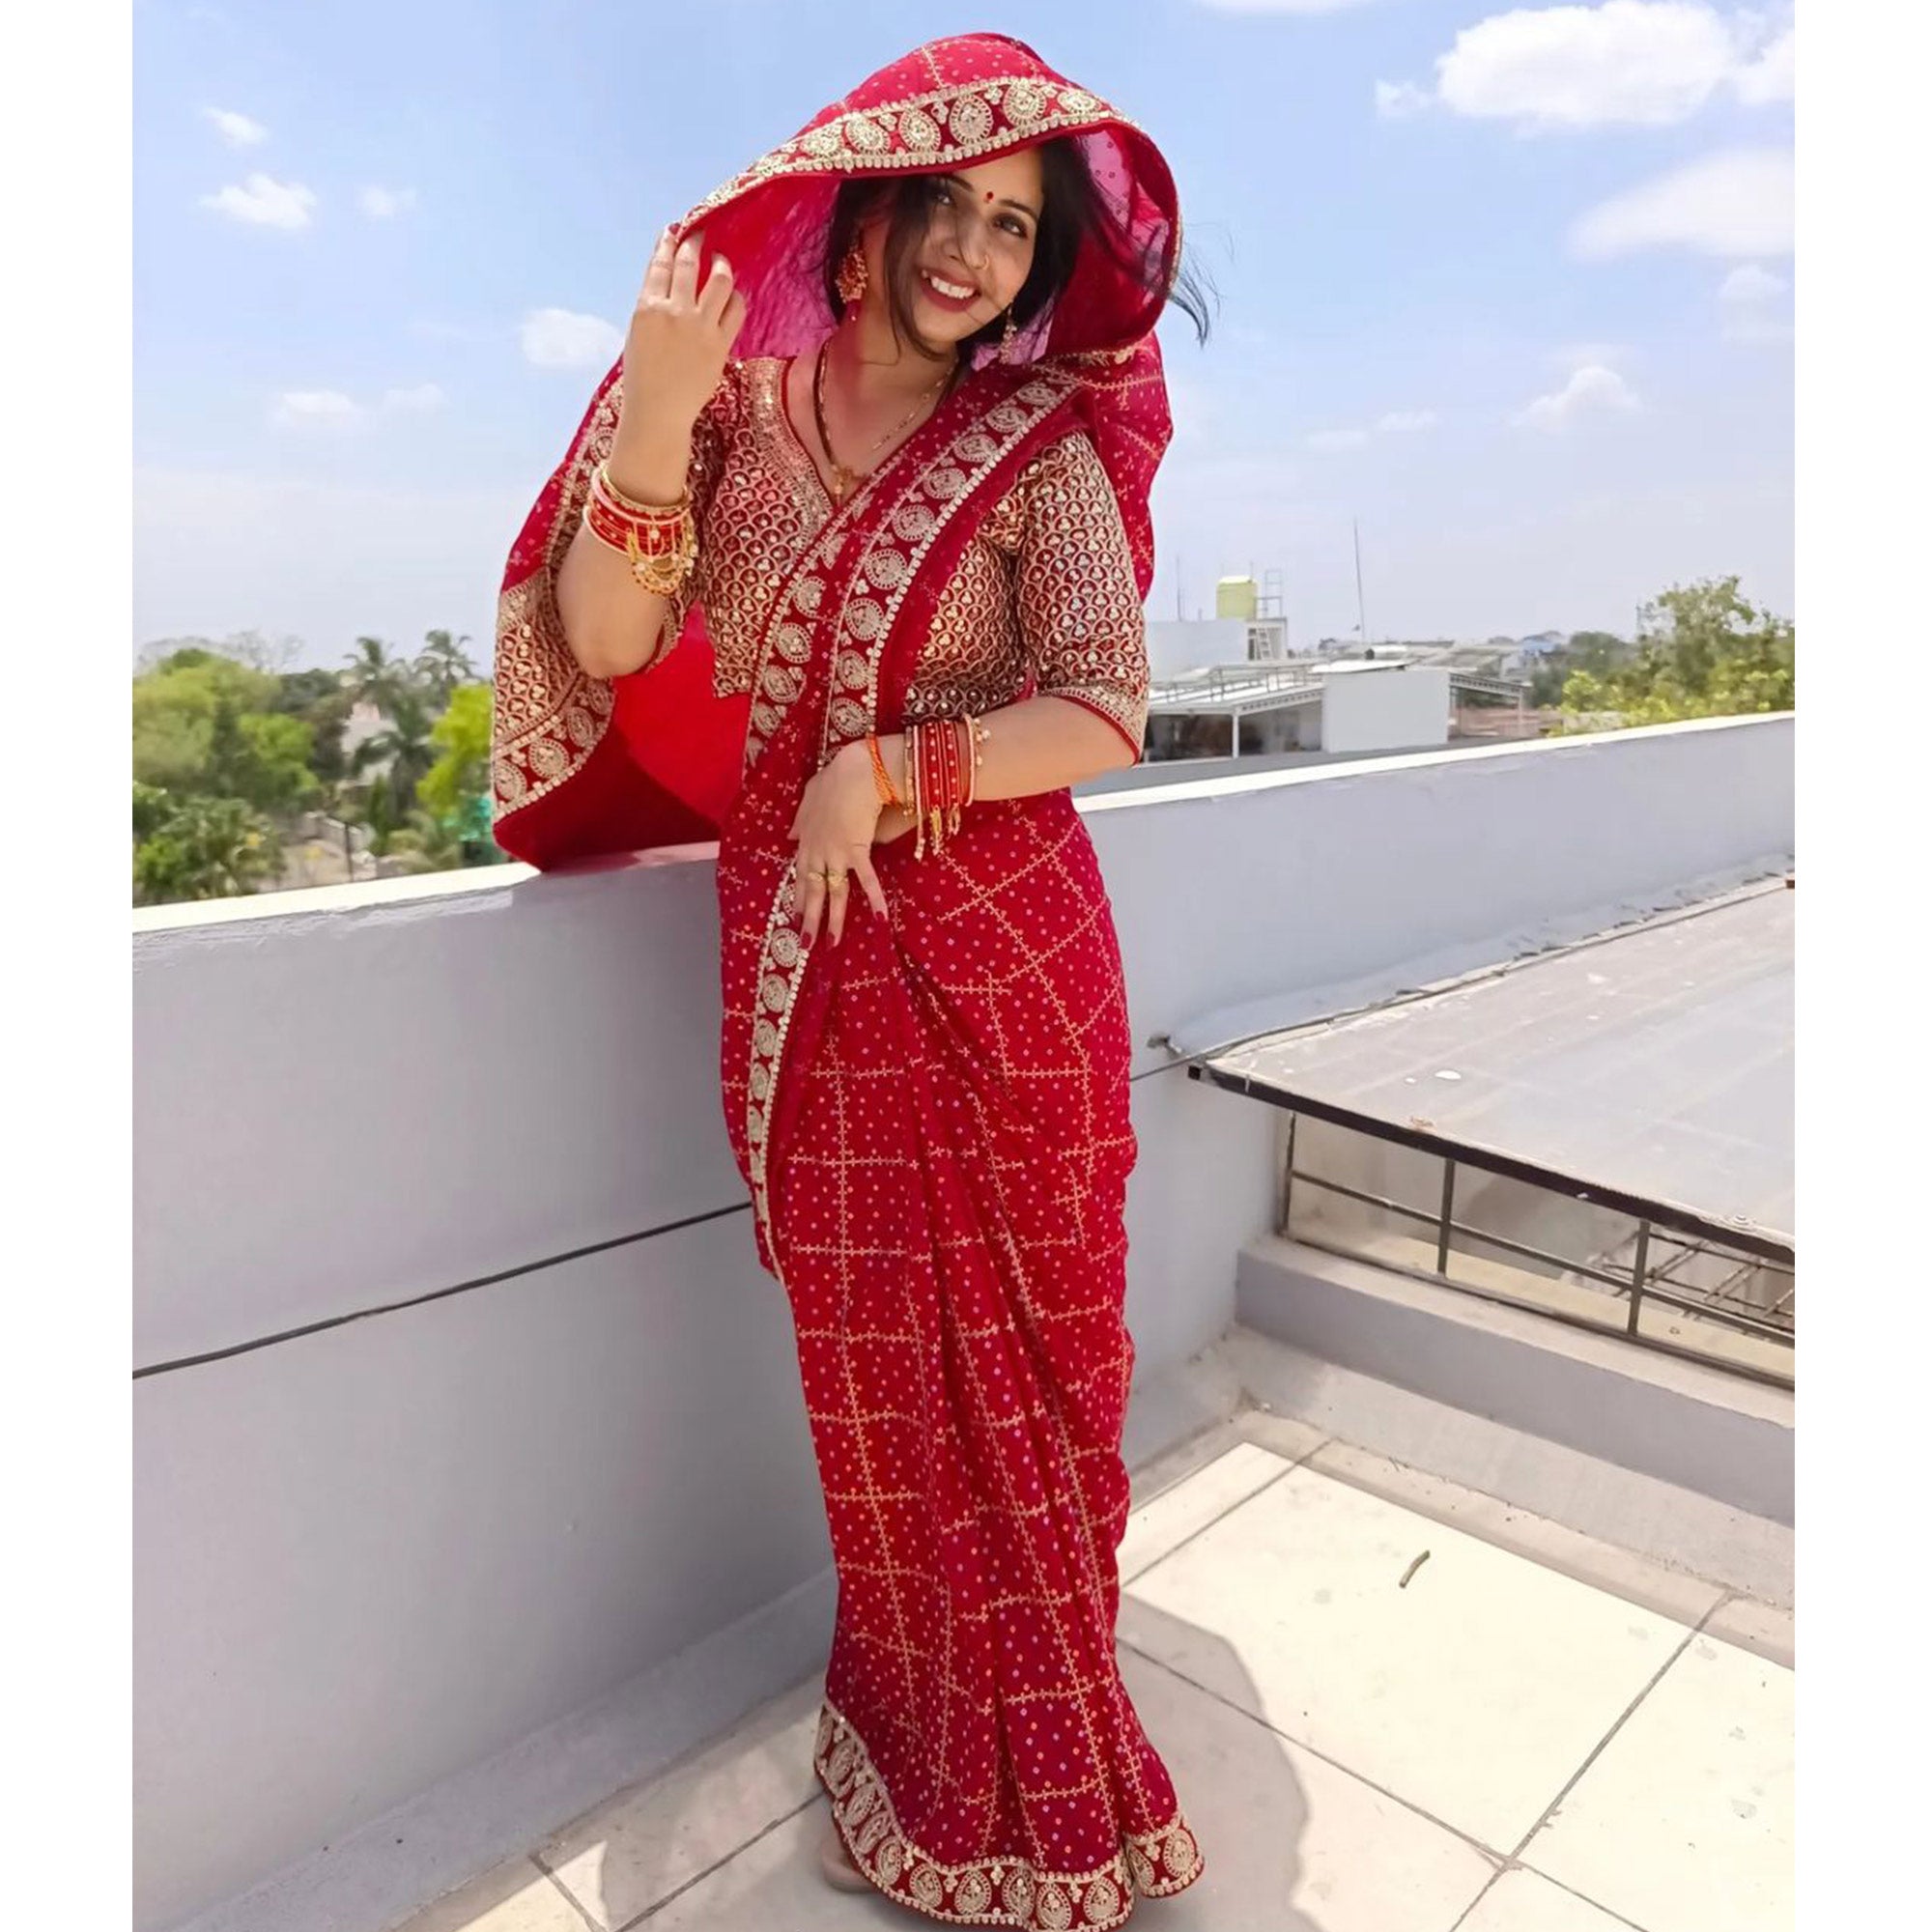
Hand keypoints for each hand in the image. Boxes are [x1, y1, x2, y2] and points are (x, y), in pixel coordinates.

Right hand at [618, 227, 746, 448]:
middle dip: (695, 244)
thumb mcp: (638, 335)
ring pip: (718, 281)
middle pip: (689, 265)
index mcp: (647, 308)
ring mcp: (699, 327)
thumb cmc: (643, 378)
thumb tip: (672, 286)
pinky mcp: (720, 344)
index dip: (669, 244)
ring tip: (721, 261)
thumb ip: (653, 308)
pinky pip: (735, 309)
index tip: (675, 232)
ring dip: (721, 265)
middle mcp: (674, 311)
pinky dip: (736, 297)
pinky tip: (733, 295)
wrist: (659, 412)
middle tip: (701, 235)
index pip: (660, 265)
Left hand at [789, 742, 890, 947]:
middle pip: (811, 891)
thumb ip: (800, 819)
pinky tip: (881, 919)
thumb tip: (790, 834)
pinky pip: (867, 879)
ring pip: (834, 893)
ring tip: (831, 943)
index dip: (798, 898)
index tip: (795, 917)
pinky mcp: (857, 849)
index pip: (800, 875)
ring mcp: (836, 852)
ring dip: (834, 920)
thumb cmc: (835, 778)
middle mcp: (817, 850)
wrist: (855, 769)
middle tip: (805, 945)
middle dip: (809, 920)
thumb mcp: (809, 797)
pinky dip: (875, 898)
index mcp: (806, 840)